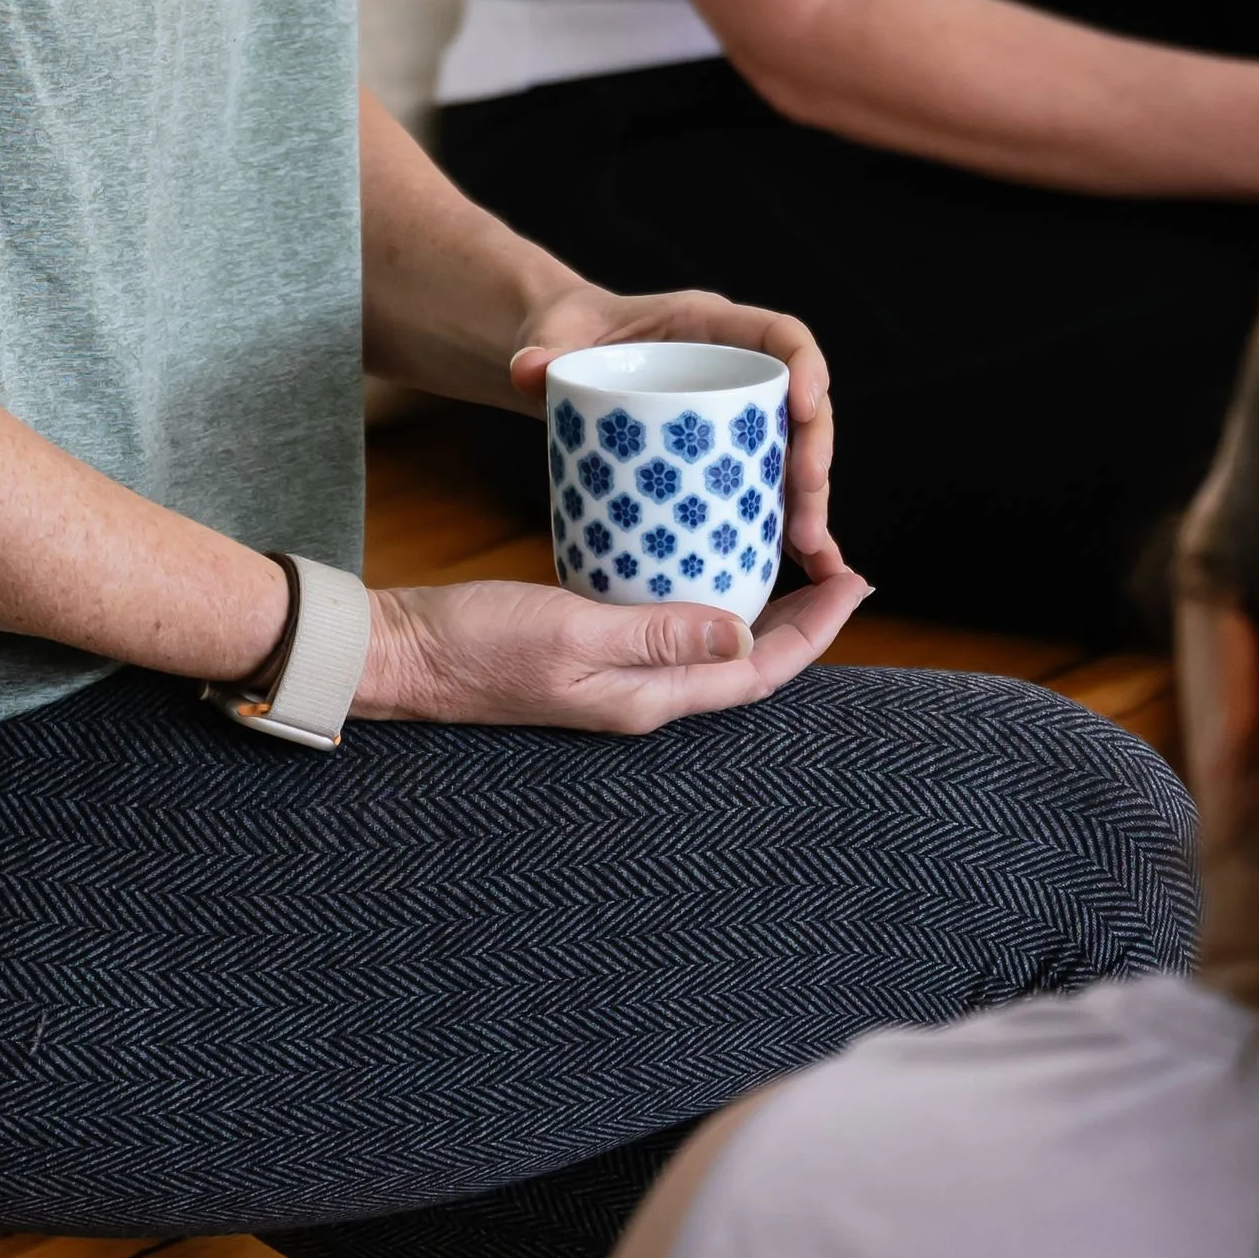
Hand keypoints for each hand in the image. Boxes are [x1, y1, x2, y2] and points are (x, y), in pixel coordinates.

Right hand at [353, 568, 870, 733]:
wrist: (403, 655)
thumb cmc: (475, 646)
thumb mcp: (568, 633)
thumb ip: (654, 635)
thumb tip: (743, 640)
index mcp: (647, 700)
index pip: (757, 673)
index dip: (813, 631)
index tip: (854, 583)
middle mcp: (642, 695)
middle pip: (747, 664)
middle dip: (802, 620)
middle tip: (843, 567)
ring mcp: (616, 674)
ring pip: (712, 644)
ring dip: (759, 607)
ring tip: (794, 560)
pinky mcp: (591, 647)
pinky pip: (670, 625)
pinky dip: (703, 592)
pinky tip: (703, 557)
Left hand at [509, 282, 843, 581]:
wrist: (563, 356)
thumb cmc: (566, 334)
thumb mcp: (554, 336)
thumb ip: (543, 349)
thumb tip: (529, 371)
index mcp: (710, 325)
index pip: (780, 335)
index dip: (806, 366)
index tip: (806, 408)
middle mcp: (735, 369)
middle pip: (802, 407)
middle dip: (814, 460)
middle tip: (807, 515)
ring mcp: (735, 416)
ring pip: (794, 454)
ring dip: (810, 502)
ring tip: (811, 551)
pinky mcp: (722, 456)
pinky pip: (769, 486)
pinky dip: (788, 524)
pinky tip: (806, 566)